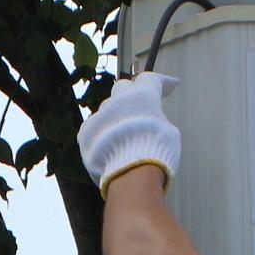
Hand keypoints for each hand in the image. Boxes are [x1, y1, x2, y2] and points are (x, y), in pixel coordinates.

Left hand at [80, 72, 182, 189]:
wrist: (130, 174)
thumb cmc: (156, 152)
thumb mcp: (169, 132)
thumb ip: (158, 119)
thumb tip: (151, 122)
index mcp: (142, 97)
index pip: (151, 79)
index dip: (162, 81)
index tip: (169, 85)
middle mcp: (118, 101)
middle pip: (123, 88)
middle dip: (131, 94)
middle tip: (140, 107)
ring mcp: (99, 116)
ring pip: (107, 110)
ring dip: (116, 117)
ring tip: (125, 136)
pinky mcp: (85, 133)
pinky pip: (94, 127)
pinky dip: (103, 133)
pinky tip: (110, 146)